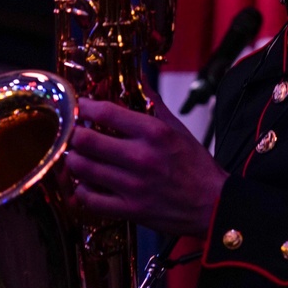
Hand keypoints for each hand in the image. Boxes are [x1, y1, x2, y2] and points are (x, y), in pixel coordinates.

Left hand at [65, 95, 227, 236]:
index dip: (84, 107)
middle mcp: (142, 158)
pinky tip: (86, 184)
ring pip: (82, 168)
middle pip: (85, 140)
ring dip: (74, 160)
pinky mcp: (130, 210)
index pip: (106, 112)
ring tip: (76, 156)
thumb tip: (138, 77)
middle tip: (72, 133)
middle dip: (73, 134)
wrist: (214, 206)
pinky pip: (90, 200)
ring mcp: (134, 186)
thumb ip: (153, 103)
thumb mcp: (178, 129)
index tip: (79, 107)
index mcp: (155, 133)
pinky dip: (82, 191)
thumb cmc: (197, 167)